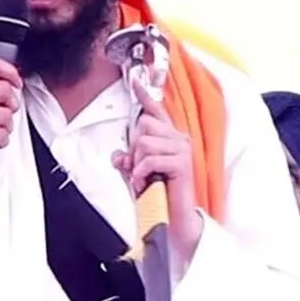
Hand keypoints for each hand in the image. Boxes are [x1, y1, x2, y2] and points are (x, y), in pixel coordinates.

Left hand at [111, 80, 203, 258]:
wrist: (175, 219)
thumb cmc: (159, 195)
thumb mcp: (138, 174)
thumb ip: (128, 160)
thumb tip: (117, 154)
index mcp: (170, 138)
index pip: (156, 112)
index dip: (145, 96)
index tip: (135, 81)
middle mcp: (179, 139)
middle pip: (144, 126)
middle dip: (134, 148)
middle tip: (137, 169)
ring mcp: (182, 150)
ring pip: (145, 141)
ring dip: (137, 163)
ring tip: (141, 178)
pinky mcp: (181, 164)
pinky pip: (150, 158)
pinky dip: (140, 172)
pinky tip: (142, 183)